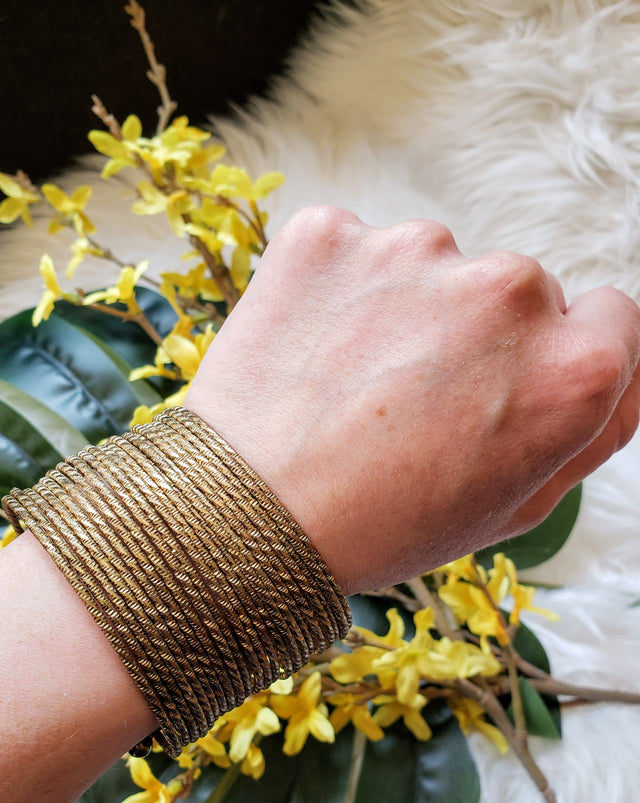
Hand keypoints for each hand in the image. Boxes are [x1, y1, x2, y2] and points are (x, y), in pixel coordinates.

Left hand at [186, 207, 639, 592]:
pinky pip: (356, 251)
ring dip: (407, 309)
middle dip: (480, 336)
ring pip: (434, 267)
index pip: (609, 318)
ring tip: (352, 384)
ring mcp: (415, 250)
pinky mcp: (331, 233)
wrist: (244, 516)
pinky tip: (313, 351)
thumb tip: (611, 362)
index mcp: (572, 369)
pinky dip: (340, 290)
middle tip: (413, 403)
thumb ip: (590, 426)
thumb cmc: (381, 525)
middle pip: (520, 289)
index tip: (508, 385)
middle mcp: (508, 291)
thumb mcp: (515, 505)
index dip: (556, 357)